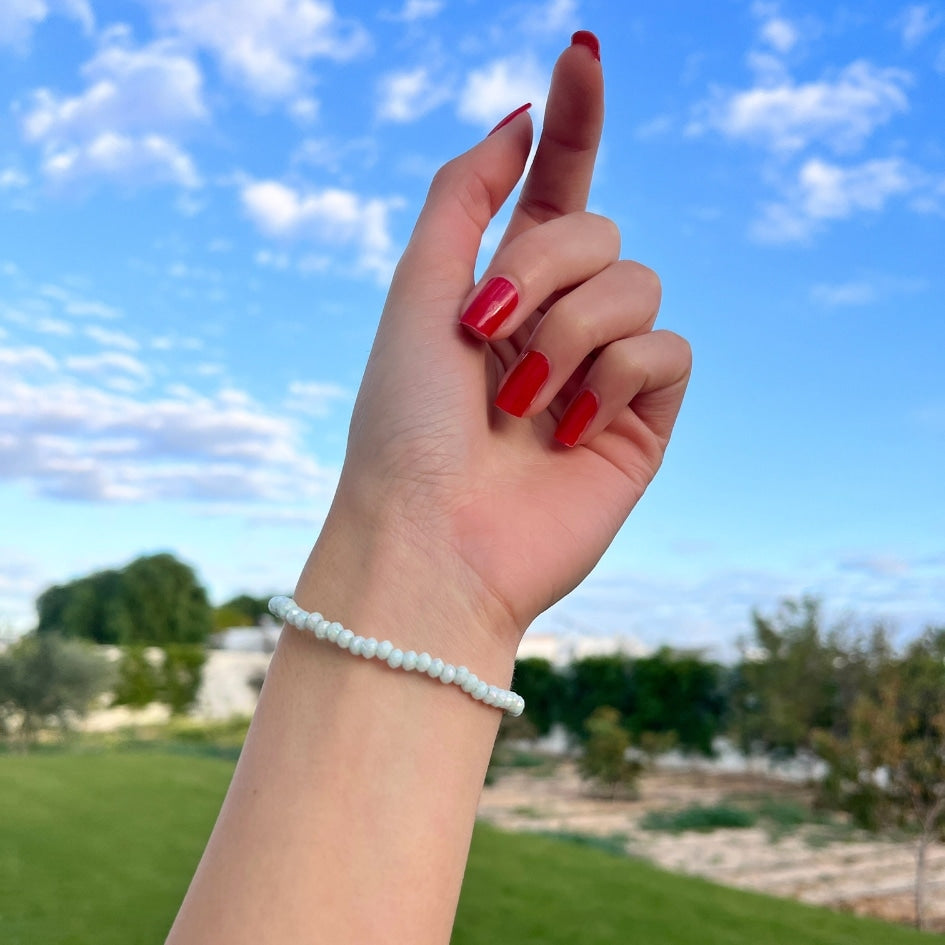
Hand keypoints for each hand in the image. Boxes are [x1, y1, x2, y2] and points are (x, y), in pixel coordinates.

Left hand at [315, 35, 690, 652]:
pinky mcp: (643, 420)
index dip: (575, 123)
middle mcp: (558, 323)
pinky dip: (614, 379)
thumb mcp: (418, 289)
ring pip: (639, 285)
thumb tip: (522, 116)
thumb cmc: (407, 422)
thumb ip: (466, 194)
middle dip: (541, 269)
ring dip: (570, 335)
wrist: (433, 537)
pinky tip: (569, 429)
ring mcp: (603, 372)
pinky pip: (668, 351)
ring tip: (523, 405)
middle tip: (486, 333)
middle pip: (599, 231)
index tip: (583, 49)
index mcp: (503, 289)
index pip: (557, 189)